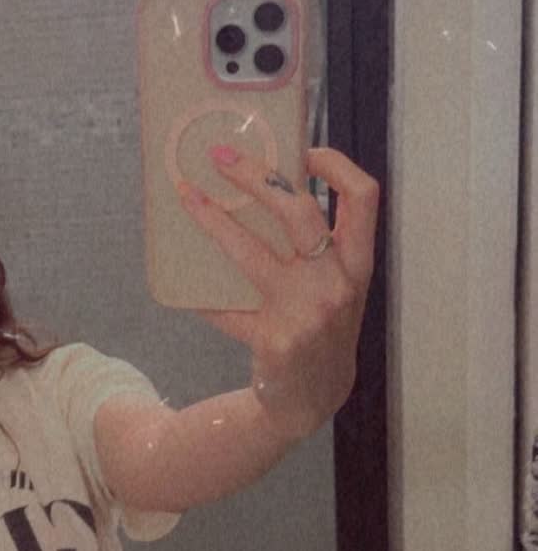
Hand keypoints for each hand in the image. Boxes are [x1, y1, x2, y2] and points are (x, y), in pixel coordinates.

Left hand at [176, 145, 378, 437]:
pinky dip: (202, 297)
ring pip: (250, 251)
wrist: (311, 400)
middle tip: (220, 158)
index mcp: (356, 264)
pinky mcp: (274, 340)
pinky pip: (225, 307)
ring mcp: (306, 313)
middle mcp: (337, 284)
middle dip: (256, 177)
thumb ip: (318, 248)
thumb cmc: (320, 331)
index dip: (336, 165)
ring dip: (212, 219)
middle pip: (299, 212)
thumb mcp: (335, 288)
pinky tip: (186, 290)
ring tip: (186, 196)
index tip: (302, 150)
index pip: (363, 198)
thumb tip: (267, 189)